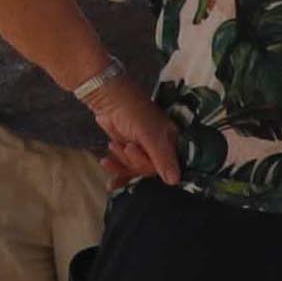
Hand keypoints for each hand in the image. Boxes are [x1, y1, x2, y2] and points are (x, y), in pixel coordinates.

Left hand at [78, 73, 180, 188]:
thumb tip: (175, 181)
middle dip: (135, 161)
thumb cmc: (132, 110)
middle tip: (128, 147)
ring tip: (115, 145)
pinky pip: (125, 167)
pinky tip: (107, 171)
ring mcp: (143, 149)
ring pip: (136, 170)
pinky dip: (116, 169)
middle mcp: (159, 147)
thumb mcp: (149, 134)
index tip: (142, 157)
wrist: (106, 99)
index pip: (169, 166)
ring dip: (123, 161)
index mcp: (170, 141)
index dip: (154, 167)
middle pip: (150, 170)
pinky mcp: (127, 150)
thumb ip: (162, 158)